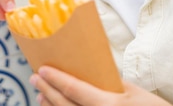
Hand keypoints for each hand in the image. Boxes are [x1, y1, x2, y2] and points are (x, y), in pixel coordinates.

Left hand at [30, 66, 171, 105]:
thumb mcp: (137, 93)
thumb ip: (114, 85)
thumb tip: (94, 77)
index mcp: (108, 105)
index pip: (74, 90)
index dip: (56, 79)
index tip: (42, 70)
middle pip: (65, 105)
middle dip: (48, 91)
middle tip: (36, 79)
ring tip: (41, 96)